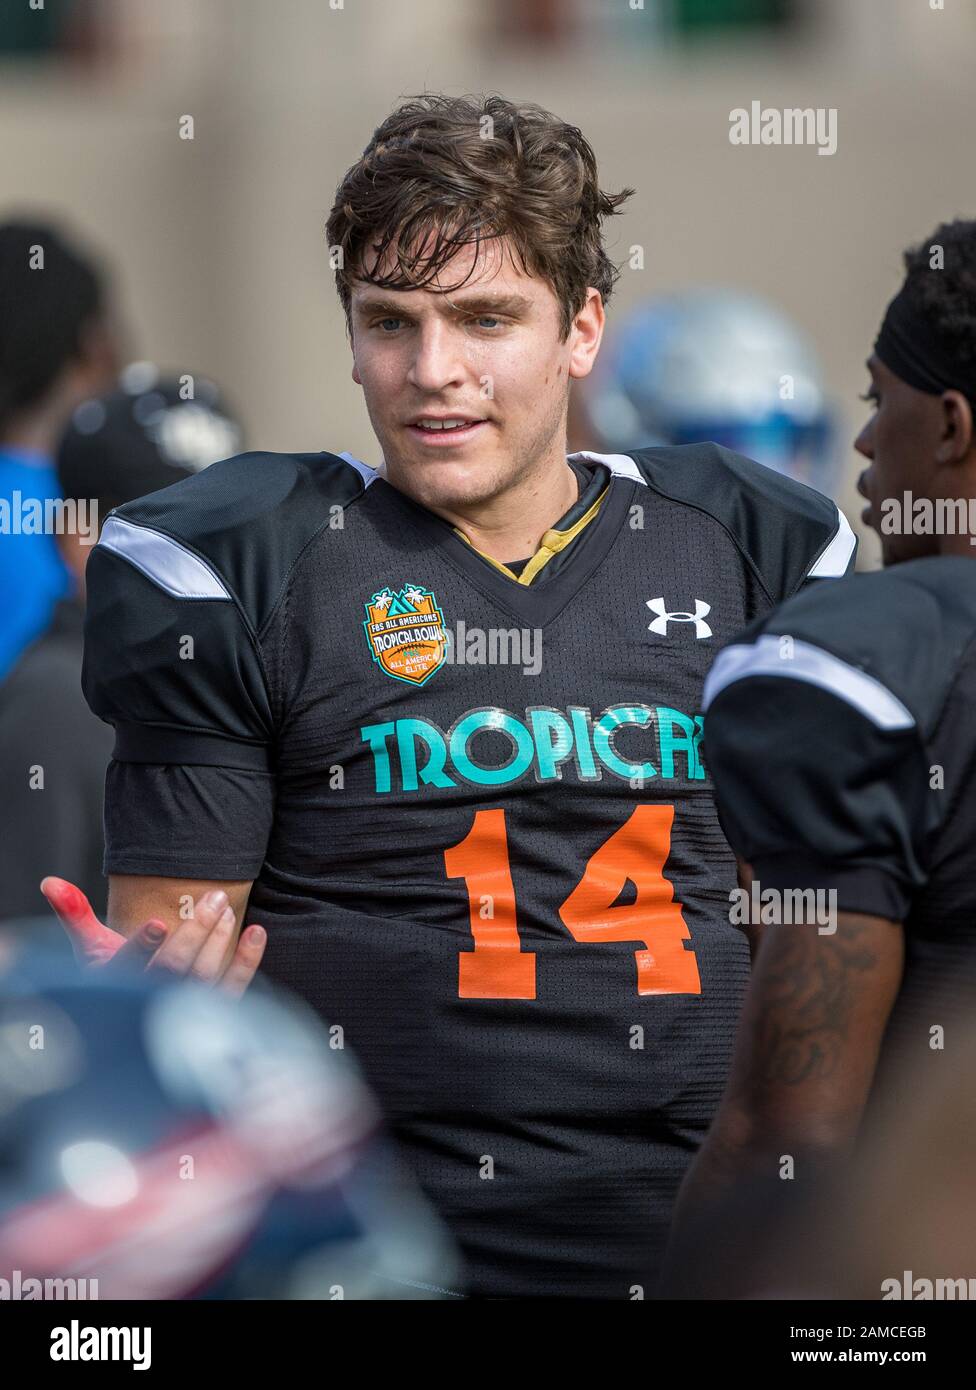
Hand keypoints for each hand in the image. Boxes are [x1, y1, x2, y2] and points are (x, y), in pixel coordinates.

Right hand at [40, 877, 265, 996]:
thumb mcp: (91, 948)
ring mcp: (184, 1008)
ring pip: (204, 977)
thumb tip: (50, 881)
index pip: (131, 967)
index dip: (144, 948)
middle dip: (195, 933)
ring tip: (225, 908)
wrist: (138, 1015)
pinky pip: (235, 988)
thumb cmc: (115, 975)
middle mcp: (152, 999)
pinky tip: (257, 932)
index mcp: (120, 983)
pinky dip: (247, 962)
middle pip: (176, 969)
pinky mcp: (213, 1012)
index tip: (159, 923)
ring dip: (219, 942)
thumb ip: (74, 913)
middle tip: (213, 898)